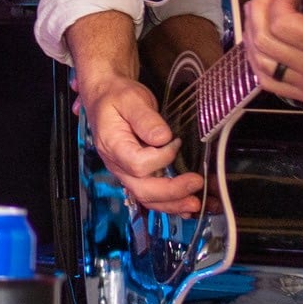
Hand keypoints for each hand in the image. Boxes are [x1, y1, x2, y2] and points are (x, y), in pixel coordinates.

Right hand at [77, 69, 201, 215]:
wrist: (105, 97)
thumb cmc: (117, 96)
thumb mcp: (130, 99)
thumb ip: (145, 118)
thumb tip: (163, 138)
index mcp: (112, 145)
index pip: (138, 164)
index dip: (162, 157)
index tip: (176, 142)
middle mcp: (116, 164)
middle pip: (142, 189)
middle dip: (172, 192)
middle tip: (197, 183)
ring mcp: (125, 171)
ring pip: (146, 197)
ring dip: (172, 204)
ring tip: (195, 204)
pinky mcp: (135, 173)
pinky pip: (150, 194)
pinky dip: (168, 204)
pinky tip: (185, 206)